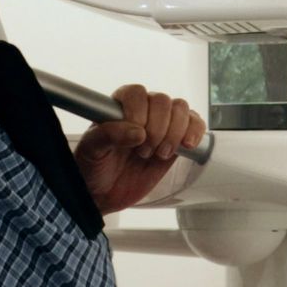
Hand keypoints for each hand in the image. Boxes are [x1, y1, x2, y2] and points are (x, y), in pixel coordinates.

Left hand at [74, 84, 206, 214]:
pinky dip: (196, 132)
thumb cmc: (92, 167)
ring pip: (181, 109)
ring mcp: (161, 124)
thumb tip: (137, 132)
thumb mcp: (91, 150)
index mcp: (118, 106)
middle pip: (163, 101)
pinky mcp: (176, 140)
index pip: (136, 93)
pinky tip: (186, 146)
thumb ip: (108, 135)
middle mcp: (142, 110)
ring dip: (175, 133)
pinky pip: (195, 124)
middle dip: (157, 129)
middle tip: (143, 152)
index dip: (139, 113)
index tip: (134, 136)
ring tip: (160, 154)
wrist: (103, 193)